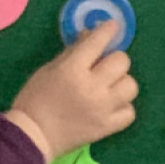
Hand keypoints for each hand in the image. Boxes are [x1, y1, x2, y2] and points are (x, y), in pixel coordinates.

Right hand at [7, 19, 137, 162]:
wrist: (33, 136)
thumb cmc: (35, 99)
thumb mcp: (49, 69)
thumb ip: (73, 51)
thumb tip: (90, 35)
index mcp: (73, 69)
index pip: (99, 41)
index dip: (108, 30)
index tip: (111, 27)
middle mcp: (92, 87)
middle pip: (122, 61)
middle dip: (114, 59)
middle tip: (103, 66)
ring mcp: (103, 108)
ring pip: (131, 86)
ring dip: (121, 83)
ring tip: (109, 88)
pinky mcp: (107, 127)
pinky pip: (130, 112)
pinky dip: (123, 107)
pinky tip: (111, 106)